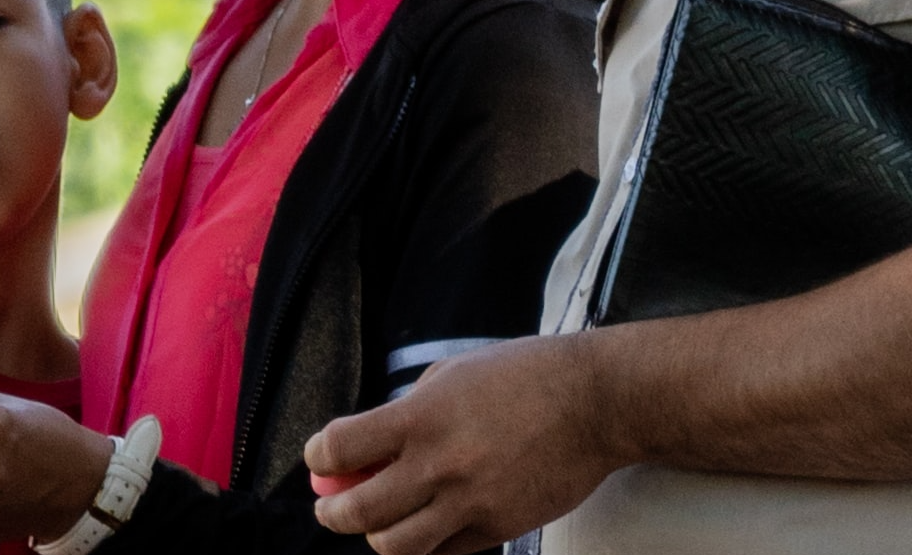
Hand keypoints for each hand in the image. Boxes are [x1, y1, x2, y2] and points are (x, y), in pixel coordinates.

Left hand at [305, 333, 619, 554]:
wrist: (593, 404)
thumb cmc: (524, 376)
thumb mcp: (452, 374)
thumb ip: (408, 409)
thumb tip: (371, 443)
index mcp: (422, 417)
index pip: (342, 448)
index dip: (319, 457)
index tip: (319, 460)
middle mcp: (440, 465)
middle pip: (360, 511)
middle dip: (332, 512)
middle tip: (330, 506)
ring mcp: (470, 503)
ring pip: (396, 547)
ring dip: (376, 536)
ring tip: (375, 523)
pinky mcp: (497, 530)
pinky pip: (443, 553)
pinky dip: (424, 545)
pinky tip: (423, 526)